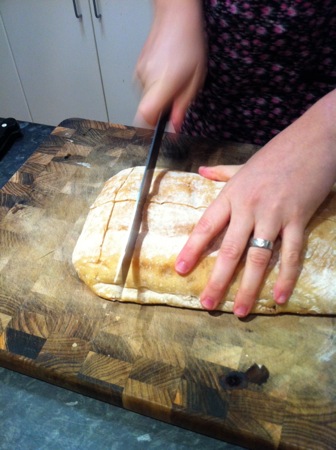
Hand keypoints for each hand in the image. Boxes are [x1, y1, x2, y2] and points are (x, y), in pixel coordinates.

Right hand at [134, 0, 206, 130]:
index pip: (146, 116)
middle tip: (176, 99)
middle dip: (161, 111)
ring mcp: (139, 74)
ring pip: (146, 99)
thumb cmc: (189, 44)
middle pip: (146, 110)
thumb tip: (174, 127)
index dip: (150, 129)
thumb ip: (182, 106)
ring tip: (174, 81)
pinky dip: (155, 87)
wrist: (175, 18)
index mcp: (163, 84)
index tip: (158, 131)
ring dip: (159, 98)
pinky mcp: (137, 70)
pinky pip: (145, 88)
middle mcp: (147, 80)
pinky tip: (166, 74)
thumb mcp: (195, 81)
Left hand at [175, 90, 335, 316]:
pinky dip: (286, 277)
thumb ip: (222, 173)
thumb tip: (201, 172)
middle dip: (217, 279)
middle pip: (229, 249)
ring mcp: (274, 215)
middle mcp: (249, 207)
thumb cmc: (277, 153)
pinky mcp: (298, 219)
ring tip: (240, 310)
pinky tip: (279, 297)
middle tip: (207, 304)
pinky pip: (291, 254)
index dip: (192, 249)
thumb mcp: (244, 165)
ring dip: (249, 287)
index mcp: (232, 194)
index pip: (206, 226)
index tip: (180, 270)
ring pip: (258, 257)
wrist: (314, 140)